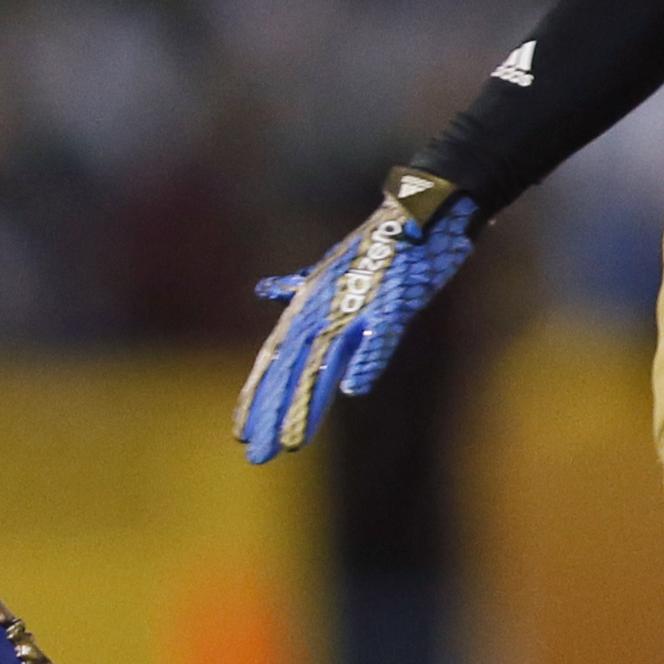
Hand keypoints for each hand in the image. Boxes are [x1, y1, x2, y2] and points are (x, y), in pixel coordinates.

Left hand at [235, 178, 476, 462]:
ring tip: (292, 442)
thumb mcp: (329, 269)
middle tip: (255, 455)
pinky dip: (367, 358)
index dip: (258, 394)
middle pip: (292, 368)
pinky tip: (353, 390)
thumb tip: (267, 289)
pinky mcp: (393, 300)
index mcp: (310, 306)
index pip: (275, 357)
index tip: (241, 433)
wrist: (422, 208)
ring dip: (308, 401)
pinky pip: (379, 334)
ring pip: (325, 361)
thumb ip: (298, 286)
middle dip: (274, 412)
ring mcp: (357, 304)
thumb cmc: (379, 244)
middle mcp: (324, 308)